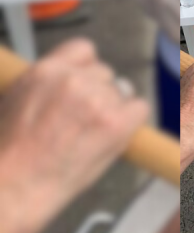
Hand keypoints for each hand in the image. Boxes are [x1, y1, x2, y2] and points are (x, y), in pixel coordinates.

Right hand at [0, 39, 149, 232]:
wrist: (17, 185)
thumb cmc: (12, 150)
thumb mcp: (17, 98)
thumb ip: (49, 81)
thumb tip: (73, 76)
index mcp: (46, 70)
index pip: (84, 49)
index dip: (86, 68)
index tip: (85, 82)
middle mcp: (73, 80)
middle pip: (105, 73)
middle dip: (98, 92)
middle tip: (83, 119)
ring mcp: (97, 101)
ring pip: (121, 92)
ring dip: (112, 109)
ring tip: (89, 134)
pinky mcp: (116, 123)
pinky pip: (140, 108)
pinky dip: (131, 120)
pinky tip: (114, 134)